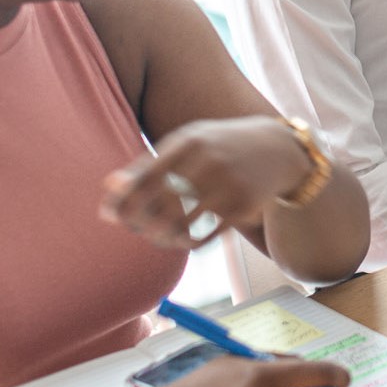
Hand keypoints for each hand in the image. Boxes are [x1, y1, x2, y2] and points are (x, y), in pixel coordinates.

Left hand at [101, 116, 309, 249]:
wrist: (278, 149)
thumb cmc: (219, 145)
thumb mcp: (187, 144)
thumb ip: (148, 164)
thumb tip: (109, 187)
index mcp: (189, 142)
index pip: (145, 178)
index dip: (123, 201)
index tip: (109, 214)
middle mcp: (208, 162)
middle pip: (160, 205)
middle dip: (139, 222)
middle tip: (132, 228)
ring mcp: (228, 186)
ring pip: (181, 225)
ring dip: (160, 237)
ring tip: (154, 237)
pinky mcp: (243, 207)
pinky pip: (205, 236)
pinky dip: (186, 243)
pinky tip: (179, 241)